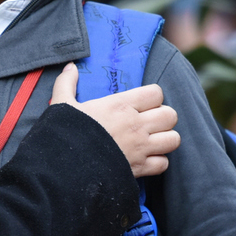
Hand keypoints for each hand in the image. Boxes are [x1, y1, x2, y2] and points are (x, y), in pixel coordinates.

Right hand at [51, 63, 178, 176]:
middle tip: (148, 122)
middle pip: (170, 115)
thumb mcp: (62, 104)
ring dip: (165, 139)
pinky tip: (145, 159)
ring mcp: (140, 148)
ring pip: (173, 139)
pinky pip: (163, 163)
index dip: (151, 97)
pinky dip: (157, 162)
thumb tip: (70, 67)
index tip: (141, 103)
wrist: (65, 168)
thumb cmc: (65, 134)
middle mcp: (136, 125)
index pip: (156, 93)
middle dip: (162, 118)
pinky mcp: (140, 168)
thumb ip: (67, 83)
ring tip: (151, 140)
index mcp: (120, 105)